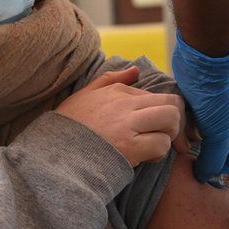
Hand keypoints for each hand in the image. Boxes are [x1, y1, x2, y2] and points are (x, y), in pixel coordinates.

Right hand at [57, 67, 186, 166]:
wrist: (54, 153)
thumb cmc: (70, 126)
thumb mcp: (85, 95)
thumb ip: (111, 79)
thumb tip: (136, 70)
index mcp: (117, 91)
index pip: (156, 95)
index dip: (159, 113)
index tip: (150, 127)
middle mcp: (125, 104)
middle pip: (172, 103)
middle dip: (174, 120)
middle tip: (164, 135)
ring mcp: (128, 124)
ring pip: (171, 120)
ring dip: (168, 136)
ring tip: (153, 146)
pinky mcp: (129, 147)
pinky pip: (161, 144)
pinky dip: (158, 154)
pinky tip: (145, 158)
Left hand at [172, 29, 228, 184]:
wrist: (205, 58)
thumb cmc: (221, 97)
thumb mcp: (221, 134)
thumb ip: (214, 159)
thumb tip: (205, 177)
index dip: (227, 168)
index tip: (210, 179)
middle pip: (222, 143)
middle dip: (209, 155)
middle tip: (194, 167)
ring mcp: (217, 103)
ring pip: (205, 131)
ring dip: (195, 141)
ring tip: (183, 152)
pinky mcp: (199, 95)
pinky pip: (193, 117)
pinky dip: (186, 126)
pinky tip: (177, 133)